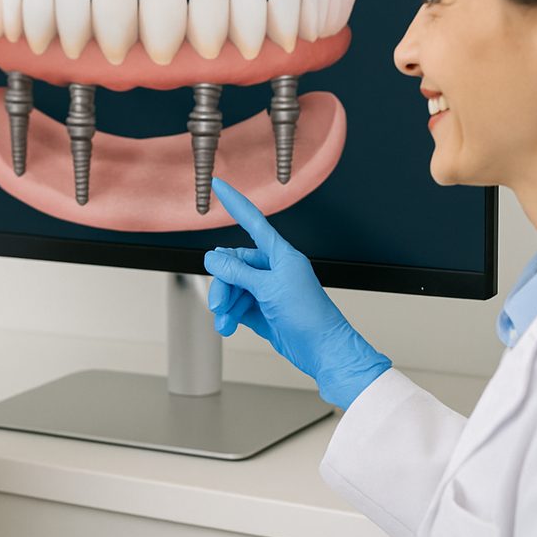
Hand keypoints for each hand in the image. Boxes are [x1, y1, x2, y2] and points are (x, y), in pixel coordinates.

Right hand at [203, 178, 391, 409]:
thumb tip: (213, 258)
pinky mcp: (263, 310)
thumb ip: (238, 272)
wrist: (323, 351)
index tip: (218, 186)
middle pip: (234, 264)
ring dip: (225, 304)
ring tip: (224, 319)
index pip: (253, 222)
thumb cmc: (310, 316)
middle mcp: (273, 270)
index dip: (235, 203)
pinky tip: (228, 326)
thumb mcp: (268, 289)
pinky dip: (230, 316)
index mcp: (281, 255)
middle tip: (219, 302)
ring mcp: (267, 290)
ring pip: (233, 287)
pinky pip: (237, 306)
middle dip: (223, 282)